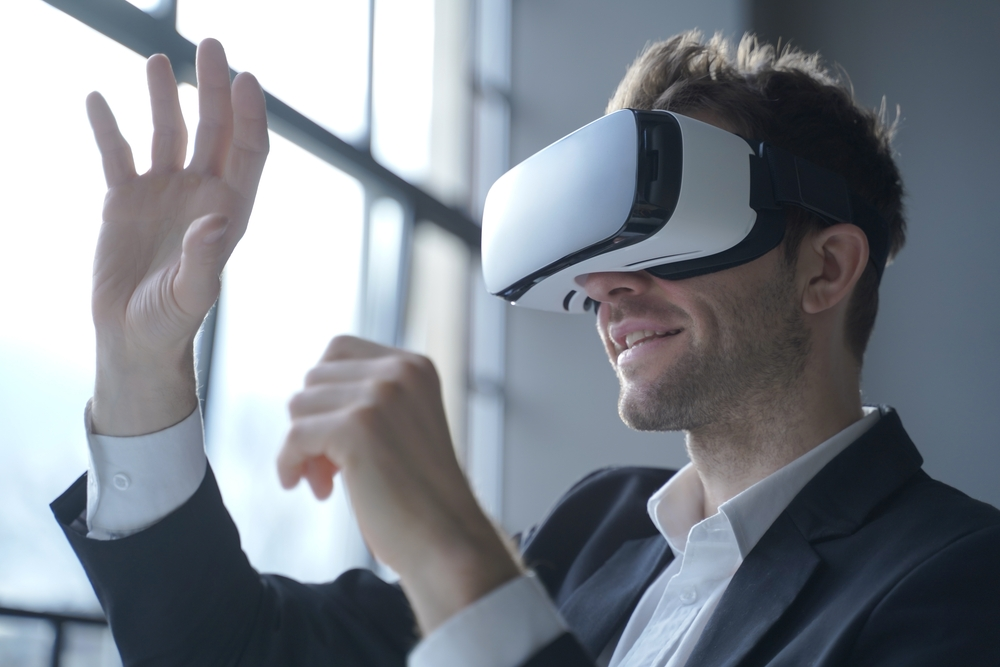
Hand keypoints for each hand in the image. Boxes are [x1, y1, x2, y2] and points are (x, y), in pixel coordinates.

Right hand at [88, 39, 267, 434]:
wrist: (133, 338)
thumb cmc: (172, 323)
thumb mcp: (191, 296)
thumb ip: (204, 260)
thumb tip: (217, 221)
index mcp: (228, 211)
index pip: (247, 152)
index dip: (250, 116)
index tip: (245, 78)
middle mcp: (200, 195)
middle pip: (212, 130)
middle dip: (213, 88)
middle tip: (210, 44)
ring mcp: (163, 194)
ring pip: (168, 133)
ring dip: (164, 97)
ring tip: (157, 60)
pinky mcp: (124, 201)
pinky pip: (117, 154)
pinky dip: (108, 128)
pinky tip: (99, 99)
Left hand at [278, 336, 522, 633]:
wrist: (448, 541)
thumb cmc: (420, 496)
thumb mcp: (402, 426)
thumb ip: (368, 400)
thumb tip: (302, 398)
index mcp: (414, 366)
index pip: (339, 350)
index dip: (326, 394)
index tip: (334, 435)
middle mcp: (399, 371)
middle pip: (314, 378)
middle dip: (313, 422)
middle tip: (328, 468)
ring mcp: (379, 396)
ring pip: (300, 405)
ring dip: (304, 447)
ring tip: (326, 481)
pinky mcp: (356, 427)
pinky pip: (294, 437)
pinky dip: (290, 465)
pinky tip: (309, 489)